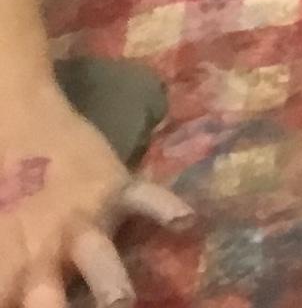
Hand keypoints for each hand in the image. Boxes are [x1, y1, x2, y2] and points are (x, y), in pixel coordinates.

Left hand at [0, 78, 188, 307]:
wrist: (13, 112)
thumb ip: (5, 265)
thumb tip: (16, 288)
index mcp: (5, 259)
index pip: (7, 299)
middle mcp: (45, 247)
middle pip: (49, 301)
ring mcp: (86, 216)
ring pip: (99, 258)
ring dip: (109, 284)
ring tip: (122, 301)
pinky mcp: (117, 185)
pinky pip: (149, 199)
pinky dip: (167, 209)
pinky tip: (185, 221)